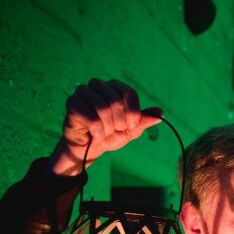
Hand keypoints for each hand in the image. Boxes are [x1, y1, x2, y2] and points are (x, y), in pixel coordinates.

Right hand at [48, 78, 162, 175]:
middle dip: (119, 123)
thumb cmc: (110, 135)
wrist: (89, 148)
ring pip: (103, 108)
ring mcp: (83, 92)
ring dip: (107, 128)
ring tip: (104, 132)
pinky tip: (94, 135)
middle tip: (114, 130)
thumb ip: (143, 121)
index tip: (130, 126)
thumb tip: (161, 113)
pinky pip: (91, 118)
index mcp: (114, 87)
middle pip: (116, 101)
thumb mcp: (130, 130)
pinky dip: (97, 131)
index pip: (129, 93)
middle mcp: (98, 85)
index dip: (133, 113)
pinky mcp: (72, 103)